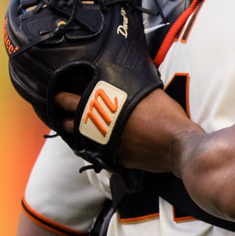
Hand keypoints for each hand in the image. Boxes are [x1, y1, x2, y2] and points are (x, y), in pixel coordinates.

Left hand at [53, 89, 202, 172]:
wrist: (178, 145)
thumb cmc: (168, 115)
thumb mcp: (150, 92)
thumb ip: (133, 86)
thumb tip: (129, 77)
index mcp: (109, 107)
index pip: (74, 101)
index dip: (62, 98)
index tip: (56, 95)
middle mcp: (104, 127)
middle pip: (72, 122)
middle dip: (63, 116)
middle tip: (59, 110)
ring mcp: (108, 145)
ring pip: (81, 139)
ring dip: (74, 132)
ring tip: (69, 126)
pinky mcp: (117, 159)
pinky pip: (98, 152)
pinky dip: (94, 146)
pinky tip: (93, 143)